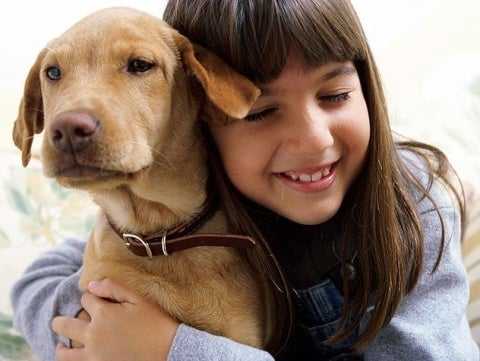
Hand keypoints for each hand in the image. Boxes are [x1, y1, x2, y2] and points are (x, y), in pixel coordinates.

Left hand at [52, 278, 178, 360]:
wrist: (169, 352)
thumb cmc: (157, 323)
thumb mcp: (139, 300)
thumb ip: (114, 288)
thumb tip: (91, 284)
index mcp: (103, 313)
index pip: (86, 299)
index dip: (90, 297)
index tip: (95, 300)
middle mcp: (93, 334)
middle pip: (65, 325)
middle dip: (60, 321)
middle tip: (58, 322)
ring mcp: (93, 355)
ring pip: (64, 353)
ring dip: (61, 347)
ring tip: (61, 346)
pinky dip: (73, 360)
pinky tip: (76, 358)